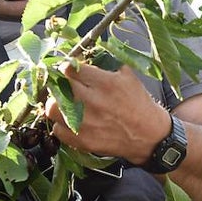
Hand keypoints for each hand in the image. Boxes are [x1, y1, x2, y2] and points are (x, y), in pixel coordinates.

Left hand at [44, 61, 168, 164]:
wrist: (150, 135)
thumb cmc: (139, 104)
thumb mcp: (128, 77)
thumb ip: (106, 66)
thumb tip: (84, 60)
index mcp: (105, 83)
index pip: (70, 69)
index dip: (66, 68)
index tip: (68, 70)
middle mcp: (93, 102)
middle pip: (57, 87)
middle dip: (58, 84)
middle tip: (63, 86)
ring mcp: (86, 123)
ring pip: (52, 109)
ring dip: (55, 104)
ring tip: (63, 104)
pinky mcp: (83, 141)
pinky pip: (57, 130)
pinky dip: (61, 125)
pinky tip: (70, 122)